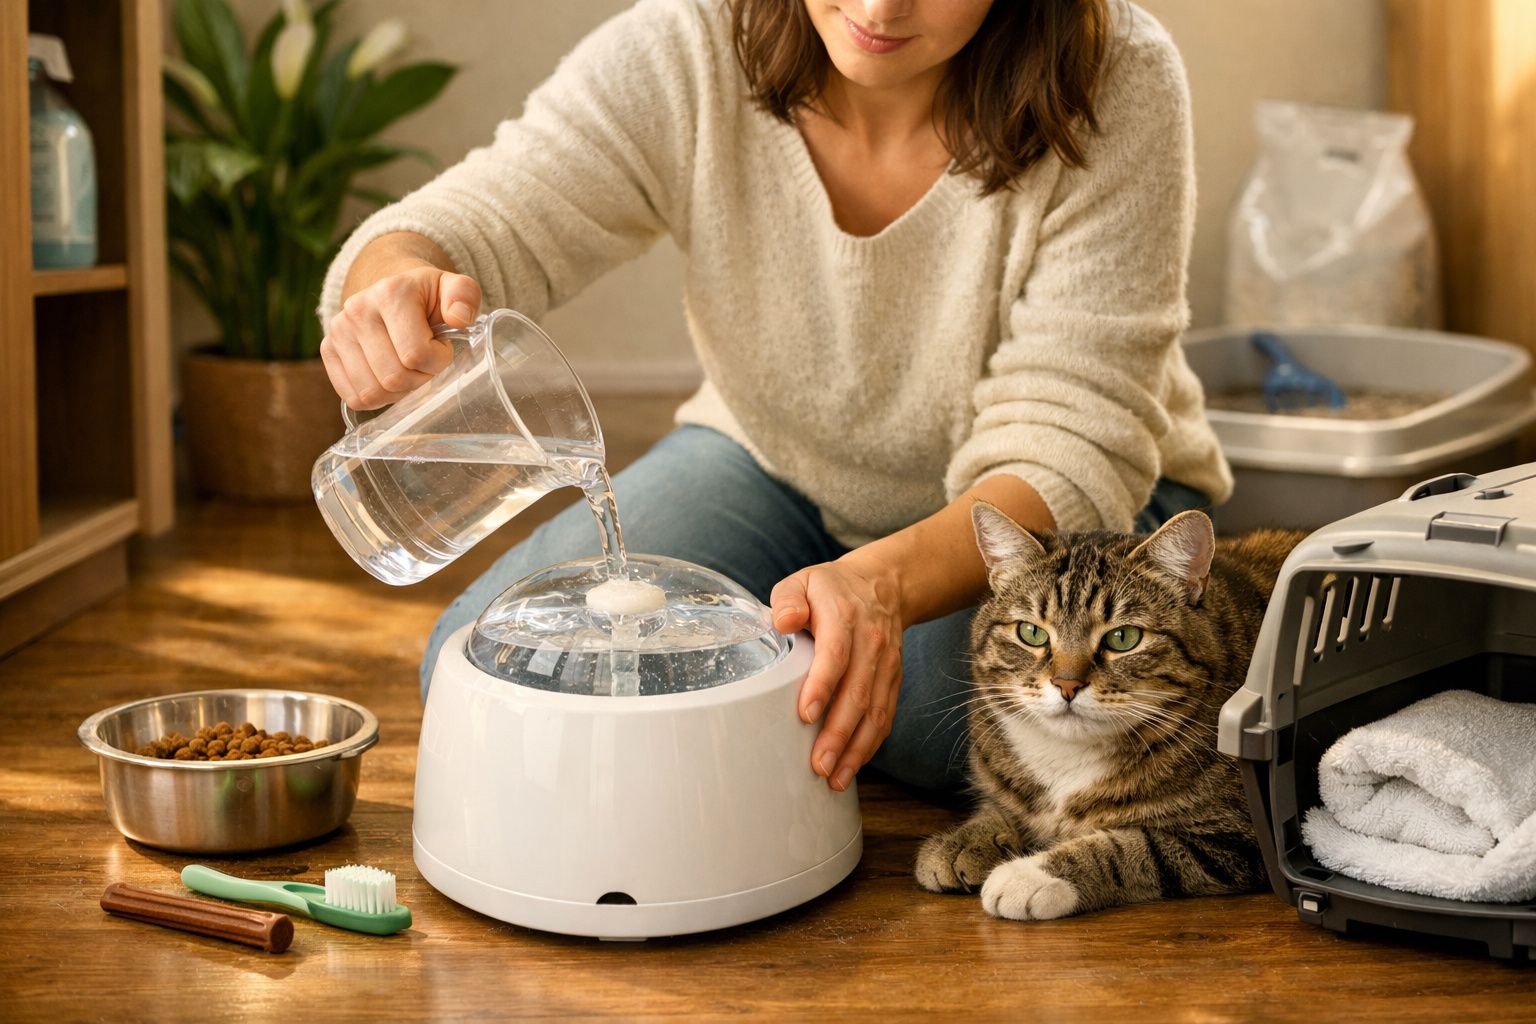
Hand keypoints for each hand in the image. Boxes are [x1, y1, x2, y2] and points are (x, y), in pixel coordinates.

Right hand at [321, 264, 481, 409]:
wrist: (393, 292)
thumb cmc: (428, 298)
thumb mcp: (454, 288)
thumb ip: (465, 296)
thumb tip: (459, 317)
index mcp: (390, 293)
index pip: (416, 354)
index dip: (438, 361)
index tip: (441, 348)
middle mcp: (357, 310)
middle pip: (393, 377)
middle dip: (419, 379)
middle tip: (425, 363)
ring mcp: (338, 331)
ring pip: (372, 392)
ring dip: (399, 392)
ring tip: (408, 369)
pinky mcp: (328, 350)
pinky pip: (353, 397)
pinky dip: (377, 398)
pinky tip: (388, 378)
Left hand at [770, 552, 904, 791]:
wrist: (883, 586)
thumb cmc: (831, 590)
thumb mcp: (803, 581)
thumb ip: (788, 599)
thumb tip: (783, 621)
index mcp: (845, 618)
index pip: (836, 655)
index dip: (822, 686)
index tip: (805, 714)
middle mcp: (871, 644)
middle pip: (858, 693)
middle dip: (839, 733)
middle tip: (818, 765)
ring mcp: (886, 665)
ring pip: (875, 712)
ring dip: (856, 749)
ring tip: (834, 778)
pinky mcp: (893, 681)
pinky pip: (885, 716)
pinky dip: (870, 744)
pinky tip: (851, 766)